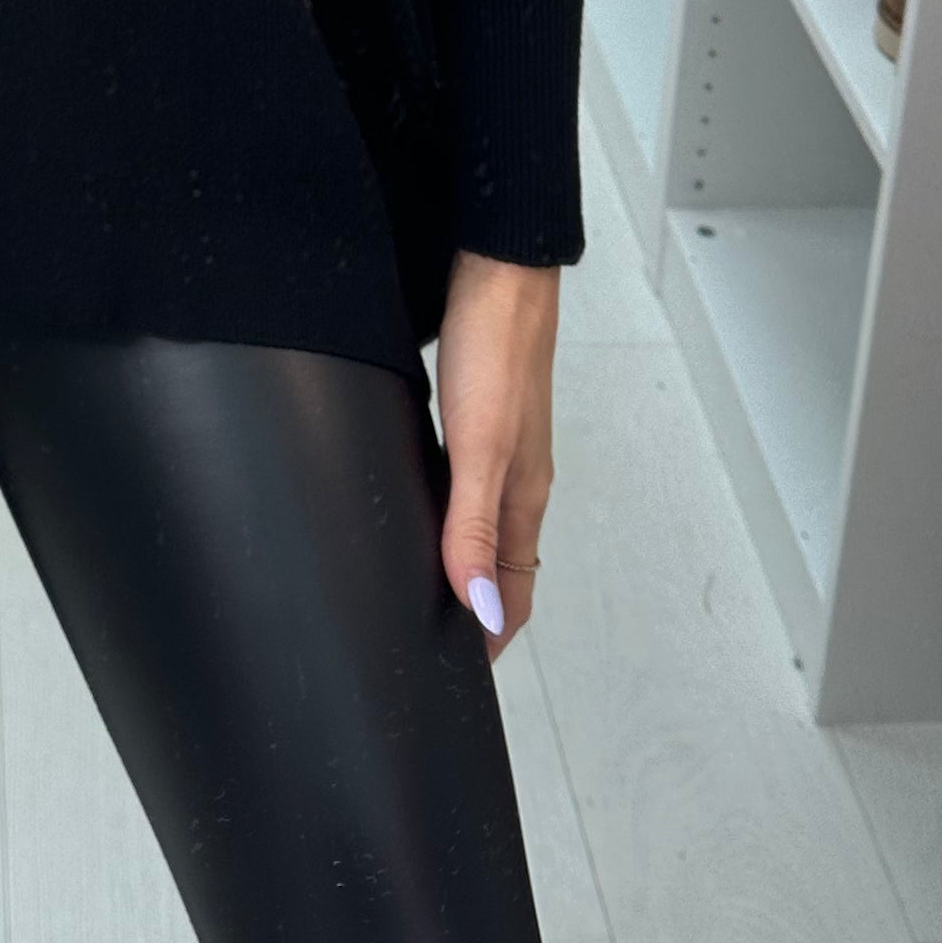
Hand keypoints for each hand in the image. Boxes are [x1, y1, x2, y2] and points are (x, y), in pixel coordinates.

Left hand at [434, 251, 559, 655]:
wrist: (497, 271)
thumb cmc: (496, 349)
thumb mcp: (479, 448)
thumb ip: (474, 528)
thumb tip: (480, 607)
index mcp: (524, 497)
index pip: (516, 592)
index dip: (492, 634)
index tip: (459, 672)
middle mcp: (515, 480)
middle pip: (500, 567)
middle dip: (475, 610)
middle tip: (431, 642)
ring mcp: (496, 448)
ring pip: (481, 527)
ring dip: (460, 564)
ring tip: (421, 590)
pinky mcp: (475, 419)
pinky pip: (464, 487)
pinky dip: (448, 517)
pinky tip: (417, 508)